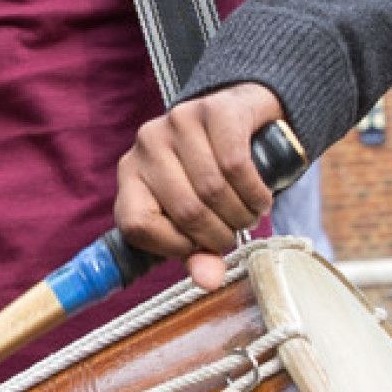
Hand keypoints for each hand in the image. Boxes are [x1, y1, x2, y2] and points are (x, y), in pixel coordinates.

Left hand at [113, 83, 288, 291]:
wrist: (242, 116)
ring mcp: (178, 121)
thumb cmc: (212, 175)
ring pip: (213, 190)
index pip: (137, 225)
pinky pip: (236, 165)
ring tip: (250, 215)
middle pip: (186, 211)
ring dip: (242, 214)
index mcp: (130, 174)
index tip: (200, 248)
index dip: (174, 247)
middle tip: (236, 233)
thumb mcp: (195, 215)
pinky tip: (260, 198)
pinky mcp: (213, 110)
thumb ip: (195, 251)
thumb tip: (209, 281)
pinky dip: (255, 192)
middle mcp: (147, 144)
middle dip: (220, 234)